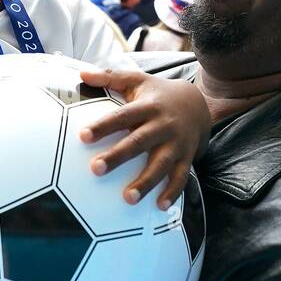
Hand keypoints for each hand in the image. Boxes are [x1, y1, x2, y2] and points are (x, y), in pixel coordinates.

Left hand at [77, 68, 210, 209]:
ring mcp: (177, 144)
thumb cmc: (158, 94)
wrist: (198, 104)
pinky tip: (160, 207)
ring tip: (128, 198)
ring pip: (161, 164)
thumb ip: (109, 77)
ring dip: (146, 182)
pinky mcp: (186, 158)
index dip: (103, 125)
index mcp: (148, 107)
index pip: (122, 116)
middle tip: (96, 169)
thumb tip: (81, 73)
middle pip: (139, 142)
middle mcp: (163, 125)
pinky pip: (181, 177)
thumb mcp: (137, 80)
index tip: (82, 136)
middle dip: (118, 156)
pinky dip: (173, 193)